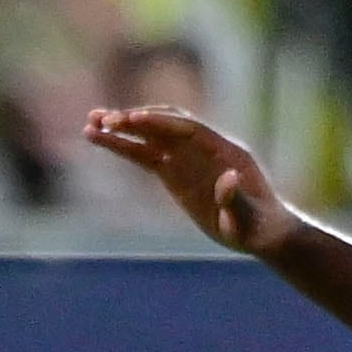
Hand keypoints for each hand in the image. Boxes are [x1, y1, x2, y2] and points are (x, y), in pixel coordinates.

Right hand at [82, 105, 295, 253]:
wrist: (261, 232)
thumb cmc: (259, 226)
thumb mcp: (249, 218)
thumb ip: (237, 199)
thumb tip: (228, 180)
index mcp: (224, 150)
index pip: (187, 129)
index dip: (160, 122)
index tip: (133, 119)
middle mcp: (203, 149)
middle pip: (165, 127)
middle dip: (135, 122)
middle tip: (103, 119)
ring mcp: (187, 160)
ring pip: (150, 139)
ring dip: (121, 131)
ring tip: (89, 125)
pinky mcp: (174, 174)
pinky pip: (145, 157)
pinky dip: (124, 149)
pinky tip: (100, 140)